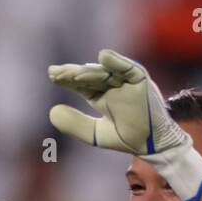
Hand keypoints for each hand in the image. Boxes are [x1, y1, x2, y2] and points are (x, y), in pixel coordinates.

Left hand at [48, 49, 187, 157]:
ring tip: (73, 75)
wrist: (151, 144)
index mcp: (101, 95)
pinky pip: (129, 68)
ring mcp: (127, 81)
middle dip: (73, 74)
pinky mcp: (141, 81)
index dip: (67, 80)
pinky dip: (117, 62)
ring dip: (90, 71)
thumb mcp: (94, 133)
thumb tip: (51, 111)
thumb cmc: (126, 138)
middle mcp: (113, 85)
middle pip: (90, 75)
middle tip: (55, 73)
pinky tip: (103, 57)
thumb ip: (74, 124)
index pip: (81, 84)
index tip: (52, 75)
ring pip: (106, 72)